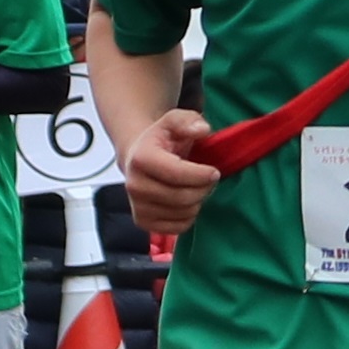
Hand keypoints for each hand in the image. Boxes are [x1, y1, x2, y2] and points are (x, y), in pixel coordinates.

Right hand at [121, 110, 218, 235]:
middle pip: (182, 197)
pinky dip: (188, 216)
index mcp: (141, 159)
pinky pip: (178, 227)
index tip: (214, 171)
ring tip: (195, 187)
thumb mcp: (174, 121)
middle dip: (203, 189)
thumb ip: (189, 121)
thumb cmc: (161, 140)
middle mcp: (134, 185)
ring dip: (197, 201)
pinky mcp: (142, 222)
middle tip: (208, 179)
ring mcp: (137, 207)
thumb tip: (202, 130)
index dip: (202, 175)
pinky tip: (186, 201)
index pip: (177, 174)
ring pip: (183, 213)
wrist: (138, 158)